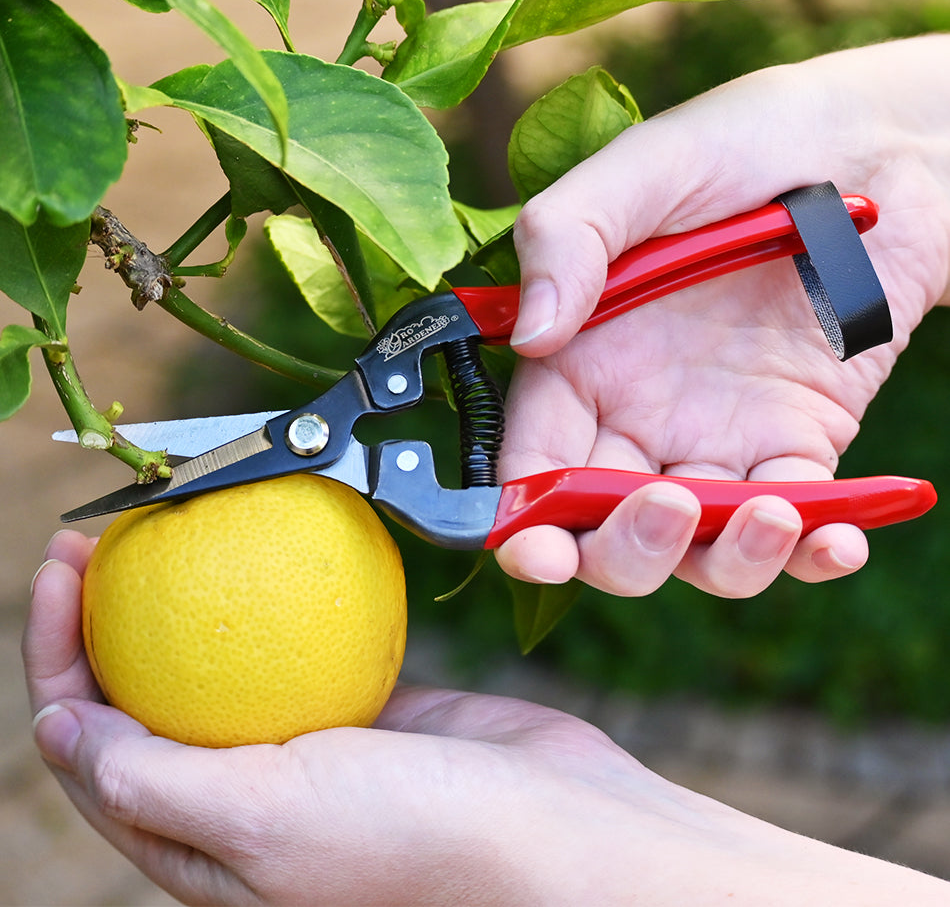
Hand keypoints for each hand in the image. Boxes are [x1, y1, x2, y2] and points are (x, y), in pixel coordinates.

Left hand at [23, 531, 949, 904]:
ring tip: (174, 522)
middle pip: (147, 694)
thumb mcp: (270, 825)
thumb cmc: (420, 846)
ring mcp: (303, 749)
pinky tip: (266, 542)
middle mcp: (242, 799)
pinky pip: (298, 639)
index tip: (66, 564)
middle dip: (109, 614)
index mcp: (200, 846)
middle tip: (105, 531)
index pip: (94, 745)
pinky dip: (273, 592)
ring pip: (218, 662)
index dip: (58, 656)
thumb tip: (63, 728)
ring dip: (186, 596)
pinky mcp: (360, 708)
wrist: (558, 833)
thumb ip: (157, 783)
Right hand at [498, 35, 949, 597]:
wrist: (880, 150)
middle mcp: (637, 415)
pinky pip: (794, 523)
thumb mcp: (644, 168)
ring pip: (696, 548)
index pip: (534, 463)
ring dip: (726, 561)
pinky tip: (838, 540)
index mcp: (580, 360)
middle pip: (604, 529)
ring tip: (775, 513)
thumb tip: (532, 333)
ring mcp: (718, 438)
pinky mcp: (797, 445)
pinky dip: (814, 551)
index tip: (540, 547)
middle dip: (621, 551)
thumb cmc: (748, 142)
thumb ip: (566, 240)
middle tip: (664, 509)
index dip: (525, 519)